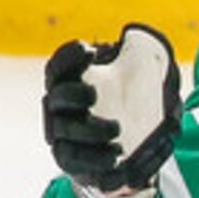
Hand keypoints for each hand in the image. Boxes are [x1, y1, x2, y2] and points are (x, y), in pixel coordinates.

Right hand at [44, 25, 178, 197]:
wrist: (137, 150)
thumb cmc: (133, 104)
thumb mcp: (141, 76)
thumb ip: (139, 52)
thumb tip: (136, 36)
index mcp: (72, 82)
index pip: (60, 66)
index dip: (69, 57)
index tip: (90, 51)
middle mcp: (61, 108)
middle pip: (57, 97)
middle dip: (72, 94)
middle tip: (94, 94)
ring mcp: (64, 136)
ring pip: (65, 131)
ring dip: (88, 130)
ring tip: (117, 130)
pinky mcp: (71, 161)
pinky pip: (74, 160)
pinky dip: (93, 158)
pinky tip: (116, 155)